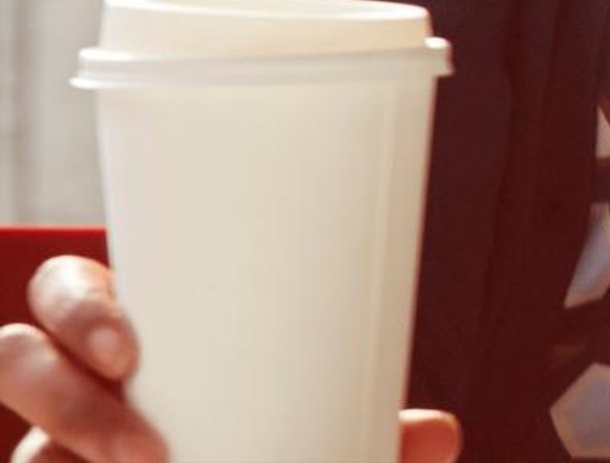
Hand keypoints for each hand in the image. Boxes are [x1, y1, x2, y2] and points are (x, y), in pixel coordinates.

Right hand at [2, 257, 461, 462]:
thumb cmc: (257, 434)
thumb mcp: (308, 421)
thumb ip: (367, 432)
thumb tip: (440, 432)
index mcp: (127, 332)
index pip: (68, 290)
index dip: (80, 308)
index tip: (129, 350)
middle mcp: (72, 386)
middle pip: (17, 359)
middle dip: (62, 395)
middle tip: (144, 445)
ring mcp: (49, 442)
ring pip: (20, 441)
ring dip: (66, 437)